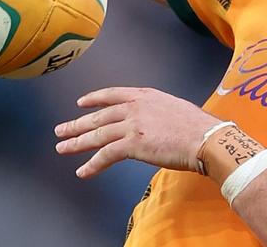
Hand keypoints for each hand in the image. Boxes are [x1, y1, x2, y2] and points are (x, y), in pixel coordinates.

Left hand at [54, 87, 219, 177]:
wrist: (205, 137)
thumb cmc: (198, 126)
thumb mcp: (174, 108)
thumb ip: (157, 112)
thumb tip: (153, 122)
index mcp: (146, 95)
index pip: (113, 94)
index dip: (94, 99)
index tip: (81, 103)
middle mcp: (135, 107)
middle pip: (99, 116)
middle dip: (77, 124)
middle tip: (61, 130)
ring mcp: (132, 125)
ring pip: (97, 135)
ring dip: (77, 143)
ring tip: (62, 148)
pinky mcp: (132, 144)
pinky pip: (106, 155)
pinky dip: (92, 164)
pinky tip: (83, 171)